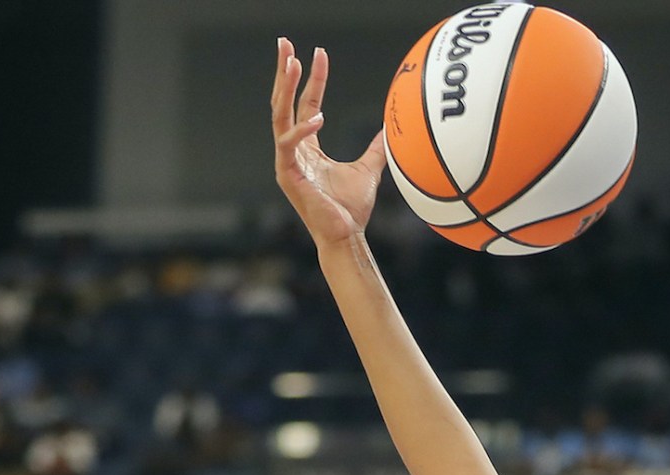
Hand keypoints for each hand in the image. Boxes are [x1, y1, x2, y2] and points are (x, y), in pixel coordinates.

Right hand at [271, 38, 388, 245]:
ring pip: (279, 116)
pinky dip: (301, 130)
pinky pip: (288, 144)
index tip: (319, 54)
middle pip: (284, 102)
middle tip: (285, 44)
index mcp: (307, 147)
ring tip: (291, 63)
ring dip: (283, 88)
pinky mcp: (286, 174)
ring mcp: (286, 160)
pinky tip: (317, 116)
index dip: (313, 79)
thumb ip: (375, 148)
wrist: (346, 236)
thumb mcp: (368, 170)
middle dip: (283, 72)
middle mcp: (292, 150)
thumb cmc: (351, 209)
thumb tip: (390, 130)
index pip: (307, 104)